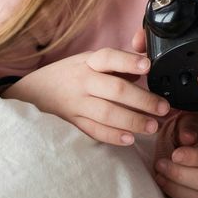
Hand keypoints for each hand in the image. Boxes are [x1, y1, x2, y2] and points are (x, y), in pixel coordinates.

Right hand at [6, 40, 168, 146]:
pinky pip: (93, 131)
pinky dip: (112, 136)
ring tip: (152, 126)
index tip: (148, 66)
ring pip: (107, 114)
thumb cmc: (70, 74)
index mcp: (89, 62)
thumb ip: (117, 65)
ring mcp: (76, 104)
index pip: (109, 58)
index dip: (128, 62)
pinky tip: (129, 139)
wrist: (33, 91)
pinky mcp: (72, 122)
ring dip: (132, 121)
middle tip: (163, 108)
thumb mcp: (89, 62)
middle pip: (115, 90)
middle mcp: (82, 81)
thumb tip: (145, 67)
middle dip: (142, 100)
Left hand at [152, 111, 197, 197]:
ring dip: (176, 190)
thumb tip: (188, 138)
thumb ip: (188, 127)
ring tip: (159, 178)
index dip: (193, 158)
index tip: (174, 154)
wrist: (179, 144)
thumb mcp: (186, 122)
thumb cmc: (183, 132)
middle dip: (178, 174)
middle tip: (159, 165)